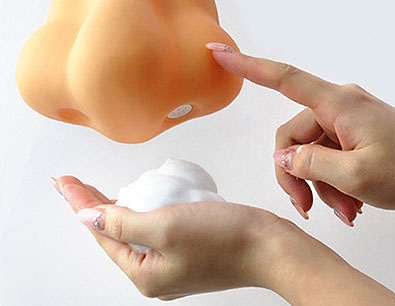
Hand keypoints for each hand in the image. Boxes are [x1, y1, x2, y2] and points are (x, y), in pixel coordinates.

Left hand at [52, 175, 285, 298]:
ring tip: (95, 191)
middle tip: (72, 183)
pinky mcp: (186, 247)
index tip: (64, 182)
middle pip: (113, 231)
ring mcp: (171, 261)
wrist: (268, 245)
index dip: (80, 203)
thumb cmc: (225, 238)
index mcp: (144, 273)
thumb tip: (87, 217)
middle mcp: (154, 272)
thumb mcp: (166, 226)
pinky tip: (137, 198)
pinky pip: (153, 227)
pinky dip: (140, 210)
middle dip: (92, 204)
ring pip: (132, 229)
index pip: (101, 232)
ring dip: (115, 206)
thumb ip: (124, 222)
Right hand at [206, 43, 394, 224]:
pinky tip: (349, 202)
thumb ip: (311, 163)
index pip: (283, 78)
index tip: (219, 52)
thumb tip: (283, 157)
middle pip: (292, 136)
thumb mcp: (355, 177)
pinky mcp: (352, 130)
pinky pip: (326, 152)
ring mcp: (345, 117)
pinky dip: (331, 179)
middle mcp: (338, 104)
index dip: (247, 65)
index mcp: (338, 103)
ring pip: (309, 150)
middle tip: (309, 208)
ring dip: (319, 183)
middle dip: (297, 174)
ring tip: (345, 210)